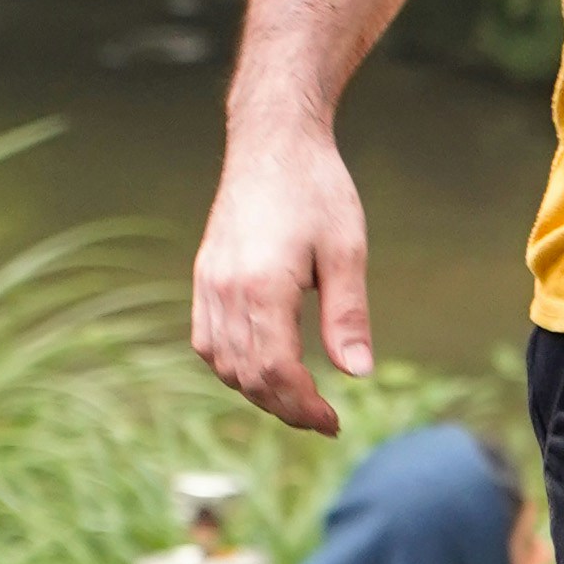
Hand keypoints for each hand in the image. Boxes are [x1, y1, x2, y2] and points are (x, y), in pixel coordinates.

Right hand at [192, 107, 376, 434]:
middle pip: (247, 376)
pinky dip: (232, 366)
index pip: (275, 371)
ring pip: (222, 364)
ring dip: (257, 391)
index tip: (334, 422)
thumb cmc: (318, 189)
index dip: (304, 406)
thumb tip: (358, 374)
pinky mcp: (204, 275)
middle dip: (285, 407)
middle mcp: (225, 289)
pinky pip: (206, 340)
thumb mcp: (347, 250)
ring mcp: (208, 283)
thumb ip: (348, 316)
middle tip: (323, 420)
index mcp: (263, 286)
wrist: (273, 141)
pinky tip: (262, 369)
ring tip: (298, 398)